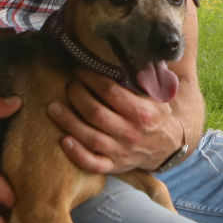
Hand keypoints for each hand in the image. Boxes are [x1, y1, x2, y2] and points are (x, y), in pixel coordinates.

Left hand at [48, 68, 186, 174]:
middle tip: (69, 86)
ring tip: (53, 107)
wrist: (169, 147)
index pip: (111, 92)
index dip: (91, 79)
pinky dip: (77, 154)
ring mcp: (122, 151)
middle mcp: (131, 132)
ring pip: (90, 137)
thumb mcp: (158, 94)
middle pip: (96, 113)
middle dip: (77, 96)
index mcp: (143, 112)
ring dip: (68, 121)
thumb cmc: (157, 115)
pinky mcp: (114, 166)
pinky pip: (93, 164)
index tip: (80, 71)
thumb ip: (144, 76)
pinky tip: (63, 140)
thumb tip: (128, 56)